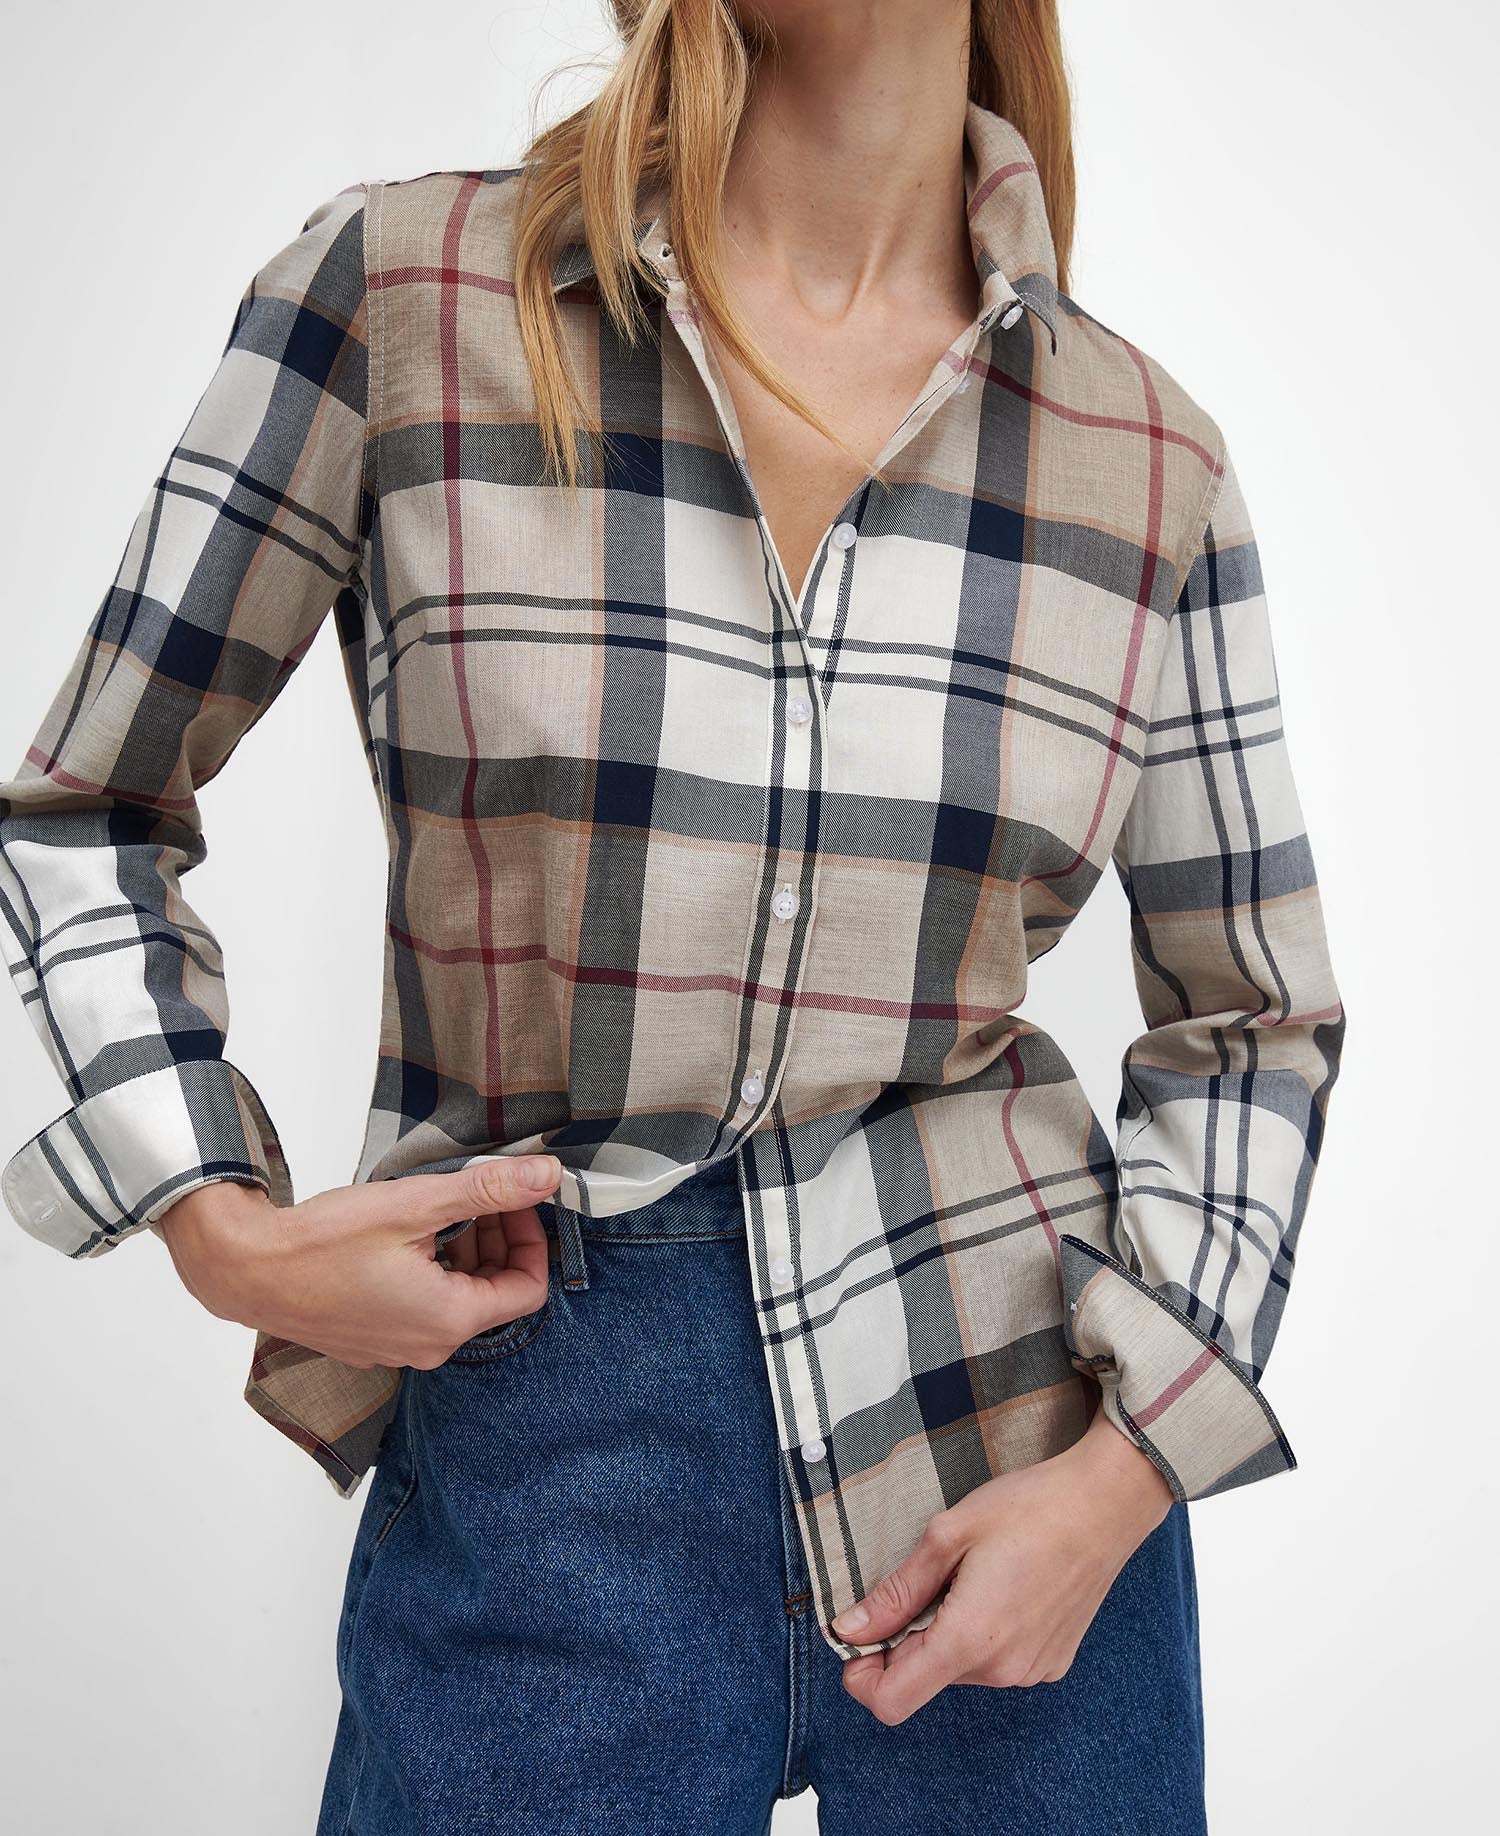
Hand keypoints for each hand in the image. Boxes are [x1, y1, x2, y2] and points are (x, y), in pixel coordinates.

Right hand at [156, 1155, 564, 1367]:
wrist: (245, 1269)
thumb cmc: (321, 1243)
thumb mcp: (416, 1204)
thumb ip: (487, 1190)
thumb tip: (547, 1176)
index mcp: (449, 1321)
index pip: (528, 1288)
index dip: (530, 1238)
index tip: (514, 1199)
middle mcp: (428, 1347)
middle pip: (493, 1292)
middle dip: (494, 1239)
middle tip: (476, 1192)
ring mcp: (397, 1348)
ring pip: (456, 1296)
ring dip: (461, 1250)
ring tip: (437, 1206)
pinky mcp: (371, 1339)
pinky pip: (421, 1306)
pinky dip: (429, 1269)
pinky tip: (405, 1233)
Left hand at [830, 1406, 1175, 1723]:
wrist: (1105, 1504)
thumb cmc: (1028, 1508)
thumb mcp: (948, 1536)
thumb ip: (896, 1592)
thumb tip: (849, 1629)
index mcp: (969, 1640)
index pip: (893, 1702)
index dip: (862, 1677)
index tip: (859, 1637)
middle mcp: (1002, 1671)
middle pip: (924, 1678)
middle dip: (906, 1640)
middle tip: (924, 1578)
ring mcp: (1031, 1672)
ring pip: (959, 1669)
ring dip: (946, 1632)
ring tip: (970, 1574)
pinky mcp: (1051, 1663)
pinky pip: (996, 1663)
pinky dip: (981, 1634)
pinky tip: (1001, 1586)